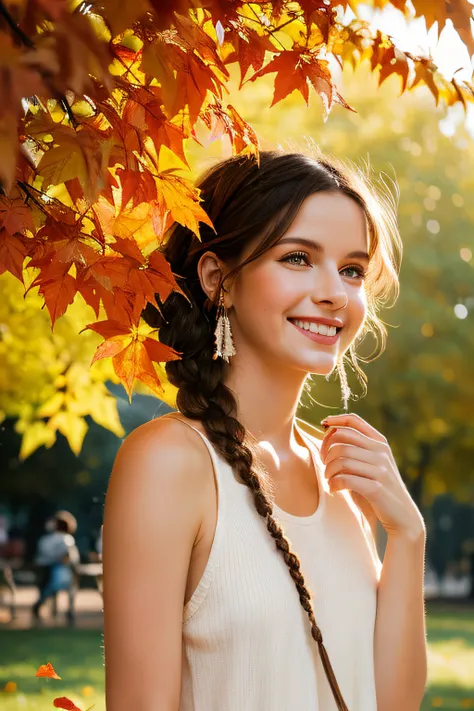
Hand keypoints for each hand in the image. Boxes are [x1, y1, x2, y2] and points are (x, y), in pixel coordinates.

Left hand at [319, 413, 425, 540]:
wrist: (403, 515)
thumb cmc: (379, 487)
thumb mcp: (373, 463)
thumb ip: (358, 448)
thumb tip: (328, 433)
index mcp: (380, 442)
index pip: (354, 421)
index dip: (334, 420)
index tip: (322, 425)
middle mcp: (381, 453)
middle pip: (342, 439)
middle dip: (326, 449)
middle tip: (324, 463)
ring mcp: (380, 470)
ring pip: (341, 459)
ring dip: (328, 470)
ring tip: (328, 478)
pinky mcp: (376, 488)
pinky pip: (345, 479)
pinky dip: (333, 483)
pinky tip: (333, 488)